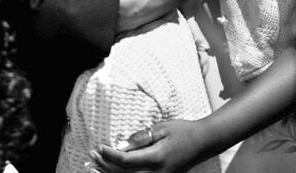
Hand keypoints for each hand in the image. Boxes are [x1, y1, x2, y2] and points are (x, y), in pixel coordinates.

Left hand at [89, 119, 203, 172]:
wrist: (202, 142)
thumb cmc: (183, 131)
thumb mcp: (162, 128)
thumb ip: (142, 137)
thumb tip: (122, 144)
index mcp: (157, 158)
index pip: (126, 161)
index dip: (110, 155)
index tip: (99, 147)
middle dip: (106, 166)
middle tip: (92, 155)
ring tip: (97, 166)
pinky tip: (114, 172)